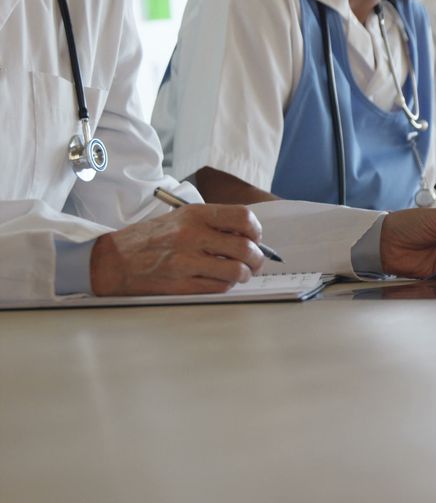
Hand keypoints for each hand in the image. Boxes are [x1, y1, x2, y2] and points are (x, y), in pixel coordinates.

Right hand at [90, 204, 265, 295]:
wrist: (112, 261)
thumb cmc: (150, 239)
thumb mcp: (181, 219)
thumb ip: (213, 225)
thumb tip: (249, 238)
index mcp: (195, 214)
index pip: (243, 218)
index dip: (256, 231)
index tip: (255, 239)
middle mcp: (192, 235)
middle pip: (245, 248)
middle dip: (256, 259)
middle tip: (254, 263)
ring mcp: (186, 261)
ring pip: (236, 271)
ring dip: (244, 275)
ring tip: (239, 274)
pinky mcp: (181, 284)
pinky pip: (219, 287)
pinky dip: (225, 286)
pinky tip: (219, 281)